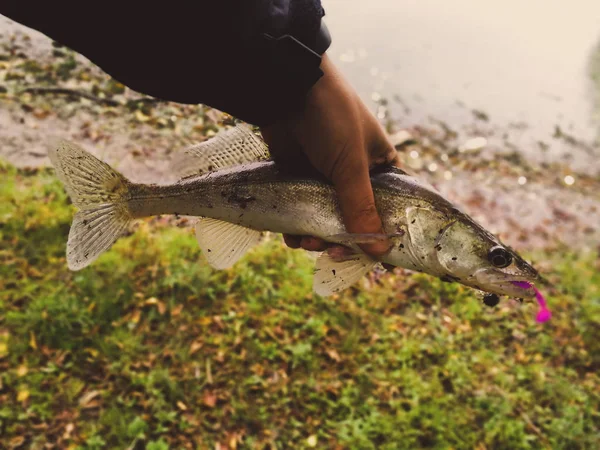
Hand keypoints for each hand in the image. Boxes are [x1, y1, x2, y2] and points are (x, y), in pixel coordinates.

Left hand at [260, 55, 399, 257]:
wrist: (285, 89)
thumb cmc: (331, 118)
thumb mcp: (350, 165)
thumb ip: (361, 208)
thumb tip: (379, 250)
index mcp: (381, 167)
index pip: (391, 208)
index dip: (386, 233)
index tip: (376, 257)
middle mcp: (356, 176)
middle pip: (356, 221)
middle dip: (344, 240)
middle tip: (334, 252)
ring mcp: (326, 179)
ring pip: (327, 221)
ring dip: (318, 238)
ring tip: (308, 243)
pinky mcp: (300, 180)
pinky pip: (302, 214)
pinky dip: (298, 228)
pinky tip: (293, 235)